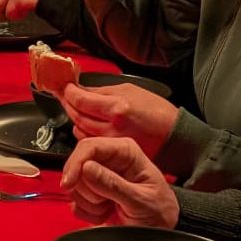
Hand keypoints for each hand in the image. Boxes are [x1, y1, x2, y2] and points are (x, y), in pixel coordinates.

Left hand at [60, 81, 179, 158]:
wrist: (176, 137)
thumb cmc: (158, 112)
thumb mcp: (131, 91)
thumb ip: (102, 91)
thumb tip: (81, 89)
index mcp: (117, 108)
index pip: (81, 100)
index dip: (68, 92)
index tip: (63, 87)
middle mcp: (112, 127)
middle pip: (77, 116)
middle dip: (67, 104)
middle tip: (63, 95)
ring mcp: (112, 143)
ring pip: (80, 130)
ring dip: (74, 118)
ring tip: (74, 107)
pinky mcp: (113, 154)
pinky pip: (90, 141)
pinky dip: (83, 132)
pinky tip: (85, 124)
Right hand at [61, 137, 178, 226]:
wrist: (160, 235)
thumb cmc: (159, 212)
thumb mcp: (141, 200)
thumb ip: (113, 185)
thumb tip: (86, 168)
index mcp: (125, 151)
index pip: (90, 146)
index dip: (76, 163)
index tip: (69, 182)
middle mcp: (109, 160)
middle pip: (78, 166)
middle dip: (89, 190)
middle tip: (108, 202)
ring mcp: (98, 176)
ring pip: (74, 185)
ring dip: (90, 204)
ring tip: (112, 208)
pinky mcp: (91, 193)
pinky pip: (75, 201)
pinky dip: (89, 213)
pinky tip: (106, 213)